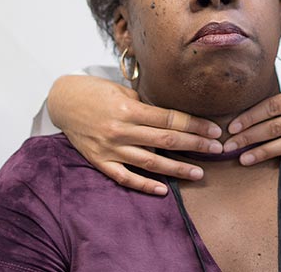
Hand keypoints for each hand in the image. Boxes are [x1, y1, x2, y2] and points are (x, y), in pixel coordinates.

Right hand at [47, 75, 222, 194]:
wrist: (63, 101)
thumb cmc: (97, 92)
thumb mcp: (123, 91)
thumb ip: (146, 106)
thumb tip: (174, 118)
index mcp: (129, 108)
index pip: (170, 119)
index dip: (195, 125)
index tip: (215, 129)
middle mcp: (121, 129)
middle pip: (166, 140)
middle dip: (195, 145)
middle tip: (217, 149)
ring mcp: (110, 148)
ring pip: (150, 162)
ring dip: (177, 168)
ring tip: (198, 172)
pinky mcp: (100, 161)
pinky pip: (125, 178)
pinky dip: (144, 185)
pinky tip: (164, 190)